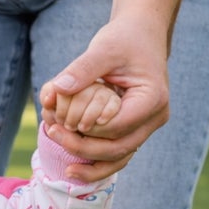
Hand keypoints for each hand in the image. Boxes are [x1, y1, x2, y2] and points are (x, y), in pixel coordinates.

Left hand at [39, 13, 170, 177]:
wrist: (140, 38)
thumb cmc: (124, 40)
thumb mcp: (103, 48)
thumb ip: (82, 68)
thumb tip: (57, 89)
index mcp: (152, 98)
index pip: (117, 126)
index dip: (88, 128)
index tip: (60, 123)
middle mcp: (155, 117)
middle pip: (119, 147)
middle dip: (84, 147)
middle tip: (53, 135)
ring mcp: (147, 127)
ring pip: (120, 158)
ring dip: (92, 165)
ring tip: (67, 170)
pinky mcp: (136, 131)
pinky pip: (117, 154)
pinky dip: (97, 162)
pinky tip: (74, 168)